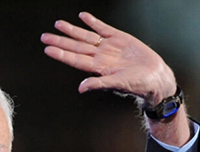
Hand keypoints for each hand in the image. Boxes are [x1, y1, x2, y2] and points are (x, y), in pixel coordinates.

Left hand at [41, 11, 176, 106]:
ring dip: (72, 30)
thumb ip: (98, 84)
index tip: (47, 49)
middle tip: (44, 36)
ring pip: (86, 37)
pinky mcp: (119, 38)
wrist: (155, 77)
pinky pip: (103, 28)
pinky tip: (83, 16)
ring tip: (58, 24)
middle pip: (76, 47)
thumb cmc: (137, 84)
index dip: (61, 54)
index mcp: (97, 68)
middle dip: (60, 41)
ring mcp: (108, 46)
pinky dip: (93, 22)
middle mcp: (100, 56)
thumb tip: (81, 88)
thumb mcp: (117, 84)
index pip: (74, 59)